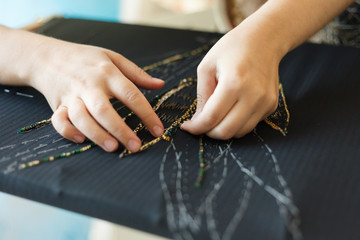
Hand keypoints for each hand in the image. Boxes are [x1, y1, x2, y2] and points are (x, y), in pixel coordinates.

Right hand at [30, 37, 163, 151]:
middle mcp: (89, 85)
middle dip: (120, 130)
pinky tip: (82, 140)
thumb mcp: (113, 58)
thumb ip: (137, 73)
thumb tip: (160, 84)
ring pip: (81, 118)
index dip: (146, 114)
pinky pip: (59, 121)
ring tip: (113, 148)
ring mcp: (71, 96)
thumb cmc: (86, 59)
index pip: (131, 94)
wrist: (48, 56)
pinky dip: (68, 131)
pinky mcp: (57, 105)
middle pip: (104, 110)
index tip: (158, 130)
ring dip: (97, 134)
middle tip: (136, 146)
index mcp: (107, 73)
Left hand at [181, 23, 280, 138]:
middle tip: (201, 123)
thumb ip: (202, 95)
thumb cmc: (233, 48)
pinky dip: (237, 123)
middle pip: (226, 131)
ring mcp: (265, 102)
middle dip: (208, 132)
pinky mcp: (271, 105)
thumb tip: (199, 120)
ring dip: (223, 129)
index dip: (196, 127)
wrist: (265, 39)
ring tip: (217, 113)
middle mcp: (253, 95)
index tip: (187, 127)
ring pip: (239, 133)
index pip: (212, 117)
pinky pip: (250, 125)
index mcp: (234, 82)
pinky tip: (233, 107)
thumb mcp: (207, 66)